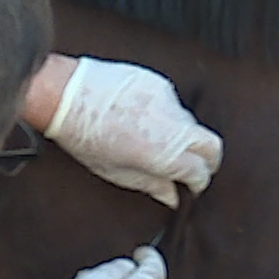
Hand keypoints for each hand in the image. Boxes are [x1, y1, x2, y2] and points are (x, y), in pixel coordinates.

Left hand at [41, 57, 222, 208]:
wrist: (67, 95)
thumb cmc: (84, 137)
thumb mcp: (116, 172)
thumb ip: (151, 185)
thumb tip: (172, 197)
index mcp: (163, 154)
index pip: (200, 171)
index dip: (198, 182)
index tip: (191, 187)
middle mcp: (172, 125)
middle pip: (211, 145)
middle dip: (208, 160)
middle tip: (195, 168)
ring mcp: (168, 100)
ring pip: (191, 123)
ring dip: (184, 136)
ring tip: (160, 143)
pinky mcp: (159, 82)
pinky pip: (173, 104)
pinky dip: (166, 115)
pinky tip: (145, 120)